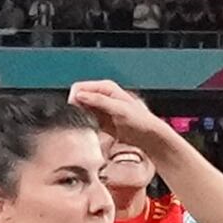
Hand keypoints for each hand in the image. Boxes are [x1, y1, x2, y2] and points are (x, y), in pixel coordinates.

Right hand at [62, 78, 182, 156]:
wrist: (147, 135)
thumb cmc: (139, 120)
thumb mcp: (119, 109)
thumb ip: (100, 101)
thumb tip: (80, 96)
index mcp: (106, 87)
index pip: (79, 87)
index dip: (74, 98)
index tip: (76, 110)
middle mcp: (101, 94)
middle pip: (78, 97)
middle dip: (76, 107)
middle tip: (84, 119)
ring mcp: (99, 106)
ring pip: (79, 108)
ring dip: (80, 116)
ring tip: (90, 124)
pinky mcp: (99, 118)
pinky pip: (85, 118)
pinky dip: (84, 122)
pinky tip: (91, 128)